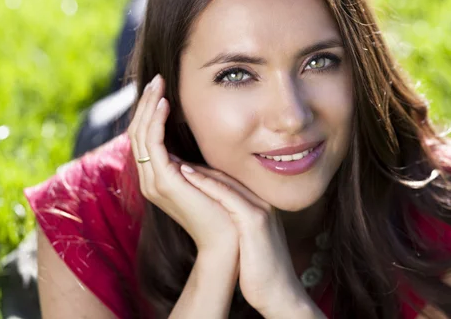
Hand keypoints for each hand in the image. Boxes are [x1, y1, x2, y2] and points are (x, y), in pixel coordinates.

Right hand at [126, 74, 238, 255]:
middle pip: (137, 132)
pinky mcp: (163, 183)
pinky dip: (155, 122)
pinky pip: (152, 144)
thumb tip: (195, 138)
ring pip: (140, 134)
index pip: (144, 138)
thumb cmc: (222, 209)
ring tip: (158, 84)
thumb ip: (193, 161)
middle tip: (157, 80)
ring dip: (148, 107)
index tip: (160, 89)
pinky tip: (164, 104)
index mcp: (157, 178)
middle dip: (145, 104)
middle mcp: (149, 179)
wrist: (228, 241)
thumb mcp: (204, 177)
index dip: (149, 112)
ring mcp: (153, 182)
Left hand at [179, 163, 314, 317]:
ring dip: (197, 169)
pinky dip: (206, 183)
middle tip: (170, 156)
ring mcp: (260, 209)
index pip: (227, 182)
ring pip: (225, 181)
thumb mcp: (248, 242)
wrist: (280, 294)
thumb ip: (237, 226)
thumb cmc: (260, 272)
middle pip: (225, 176)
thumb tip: (216, 222)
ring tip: (173, 159)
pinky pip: (227, 196)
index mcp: (259, 206)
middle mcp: (261, 202)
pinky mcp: (255, 221)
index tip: (178, 166)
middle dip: (197, 166)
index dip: (202, 173)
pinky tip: (186, 175)